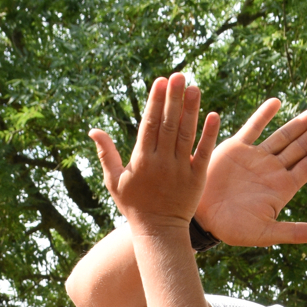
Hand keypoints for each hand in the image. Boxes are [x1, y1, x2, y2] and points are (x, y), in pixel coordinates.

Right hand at [90, 73, 220, 235]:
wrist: (158, 232)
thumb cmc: (133, 205)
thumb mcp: (114, 181)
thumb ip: (106, 154)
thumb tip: (93, 130)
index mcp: (142, 160)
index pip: (149, 125)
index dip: (155, 102)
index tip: (160, 81)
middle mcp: (162, 162)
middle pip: (168, 124)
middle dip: (173, 98)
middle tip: (179, 74)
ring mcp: (180, 170)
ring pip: (186, 134)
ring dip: (191, 110)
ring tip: (194, 87)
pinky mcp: (197, 178)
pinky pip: (203, 153)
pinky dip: (208, 135)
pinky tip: (213, 115)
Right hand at [196, 100, 306, 245]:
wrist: (202, 218)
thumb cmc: (233, 229)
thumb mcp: (265, 233)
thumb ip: (293, 232)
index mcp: (283, 187)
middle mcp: (273, 170)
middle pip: (303, 146)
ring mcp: (256, 158)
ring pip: (284, 135)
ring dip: (301, 122)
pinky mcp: (236, 149)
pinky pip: (253, 127)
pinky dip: (264, 115)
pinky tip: (277, 102)